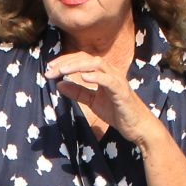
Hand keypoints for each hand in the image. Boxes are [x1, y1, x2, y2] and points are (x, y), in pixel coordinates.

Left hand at [43, 51, 157, 147]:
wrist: (136, 126)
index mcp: (102, 72)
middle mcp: (110, 72)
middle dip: (66, 62)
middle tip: (49, 70)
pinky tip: (83, 77)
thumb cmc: (117, 111)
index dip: (64, 61)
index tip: (49, 68)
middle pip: (86, 58)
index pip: (81, 59)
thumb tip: (59, 84)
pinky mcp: (121, 91)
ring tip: (62, 70)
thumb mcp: (92, 101)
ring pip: (96, 64)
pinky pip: (108, 80)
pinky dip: (96, 77)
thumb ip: (77, 92)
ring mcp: (117, 80)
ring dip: (77, 66)